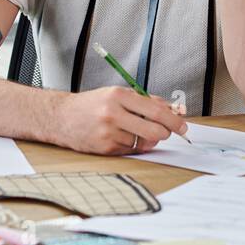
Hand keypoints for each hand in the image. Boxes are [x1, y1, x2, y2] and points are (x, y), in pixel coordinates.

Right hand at [51, 86, 189, 155]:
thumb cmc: (92, 104)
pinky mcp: (105, 148)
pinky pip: (130, 150)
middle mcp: (113, 113)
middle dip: (164, 133)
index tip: (183, 126)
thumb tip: (173, 110)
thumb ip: (146, 101)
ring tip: (129, 129)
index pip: (156, 110)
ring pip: (143, 142)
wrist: (61, 117)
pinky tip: (119, 137)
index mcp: (119, 96)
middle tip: (164, 132)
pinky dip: (131, 145)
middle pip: (154, 130)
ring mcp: (108, 133)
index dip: (174, 120)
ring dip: (143, 138)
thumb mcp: (118, 94)